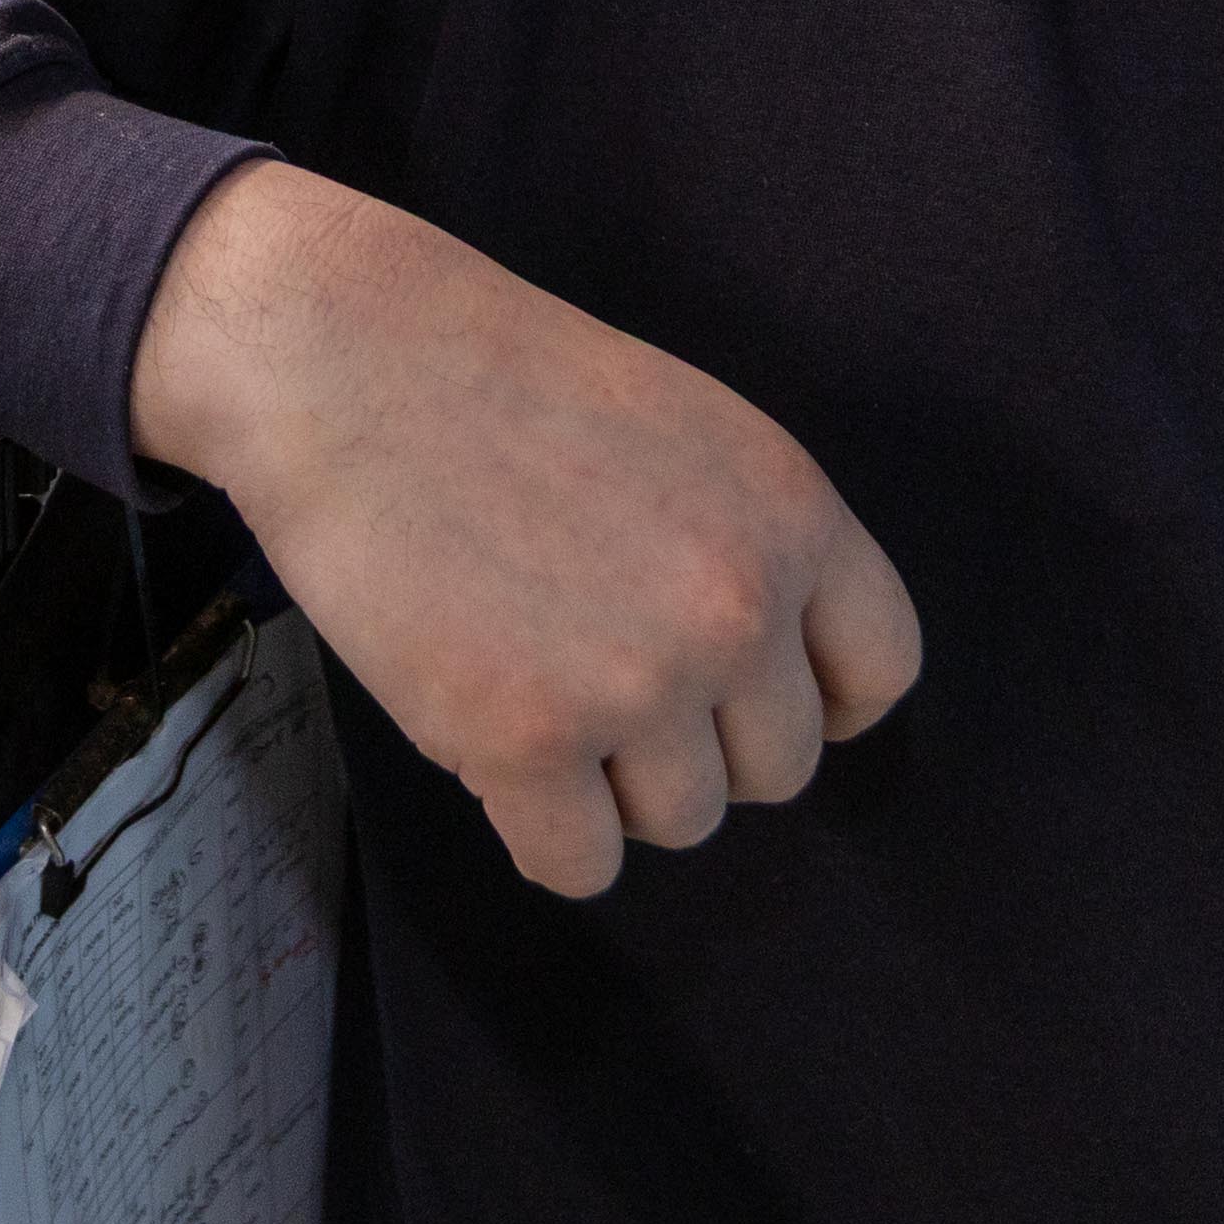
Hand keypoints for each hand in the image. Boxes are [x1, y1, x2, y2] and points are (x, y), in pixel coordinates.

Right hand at [127, 164, 921, 898]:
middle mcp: (737, 609)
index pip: (877, 671)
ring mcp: (636, 684)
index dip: (812, 702)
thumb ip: (749, 545)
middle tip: (604, 684)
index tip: (745, 701)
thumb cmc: (499, 380)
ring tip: (536, 695)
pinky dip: (537, 830)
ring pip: (680, 823)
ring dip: (612, 787)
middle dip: (696, 747)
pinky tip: (492, 752)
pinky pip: (577, 863)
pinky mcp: (525, 741)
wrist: (347, 360)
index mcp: (793, 516)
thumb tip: (767, 675)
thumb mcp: (688, 430)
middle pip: (776, 770)